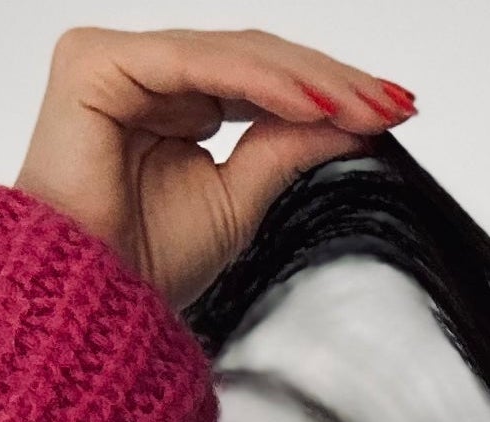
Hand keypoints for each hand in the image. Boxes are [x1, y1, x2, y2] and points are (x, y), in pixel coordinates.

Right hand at [13, 26, 417, 312]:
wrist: (90, 301)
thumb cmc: (147, 262)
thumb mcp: (243, 199)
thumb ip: (289, 148)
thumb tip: (357, 118)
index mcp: (175, 99)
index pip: (264, 80)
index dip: (331, 92)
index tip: (397, 112)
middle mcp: (146, 70)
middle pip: (256, 57)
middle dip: (333, 81)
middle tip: (399, 103)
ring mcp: (116, 58)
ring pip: (234, 53)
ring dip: (311, 80)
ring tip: (369, 107)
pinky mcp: (94, 61)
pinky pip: (196, 62)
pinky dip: (261, 82)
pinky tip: (315, 105)